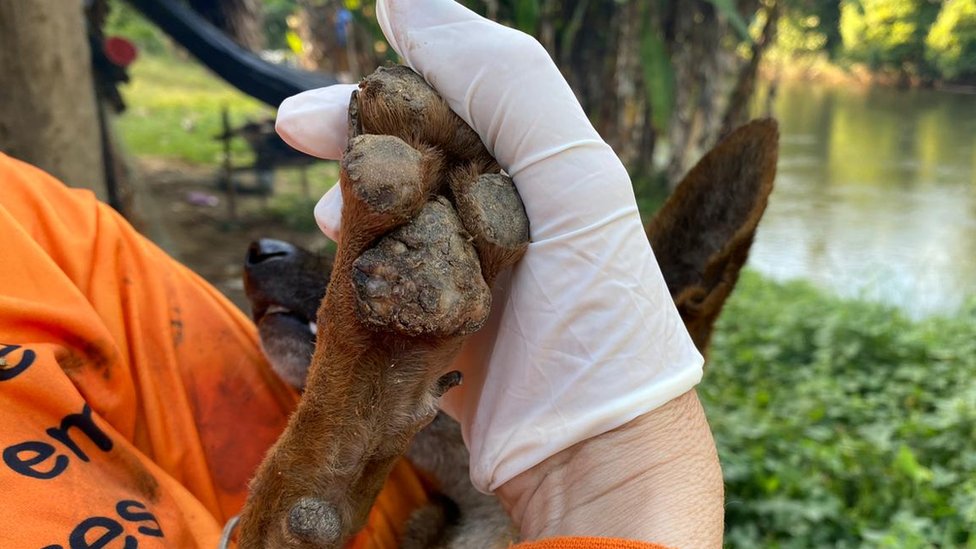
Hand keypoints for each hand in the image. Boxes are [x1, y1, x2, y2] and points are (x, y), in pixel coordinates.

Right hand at [275, 0, 708, 534]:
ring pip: (399, 214)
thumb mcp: (571, 183)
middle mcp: (514, 215)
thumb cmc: (597, 324)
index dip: (388, 88)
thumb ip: (507, 81)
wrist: (595, 460)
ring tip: (323, 214)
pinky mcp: (450, 332)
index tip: (324, 97)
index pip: (457, 100)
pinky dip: (359, 265)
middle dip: (355, 138)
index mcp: (546, 169)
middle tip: (290, 130)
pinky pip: (392, 279)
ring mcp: (480, 275)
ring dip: (353, 201)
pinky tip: (342, 268)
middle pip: (420, 153)